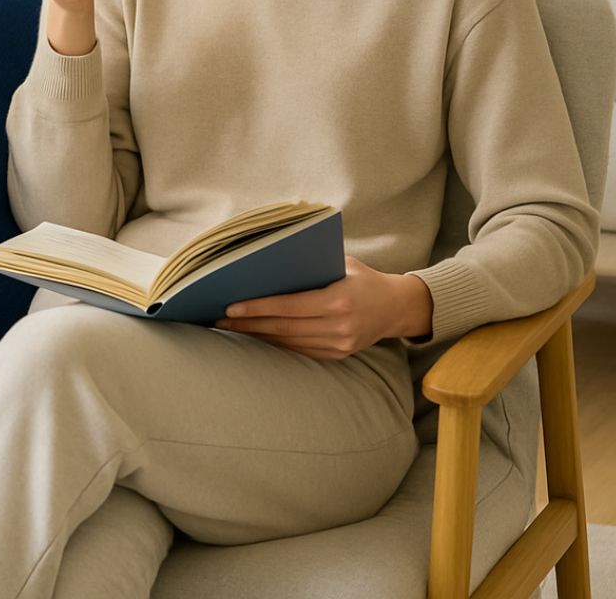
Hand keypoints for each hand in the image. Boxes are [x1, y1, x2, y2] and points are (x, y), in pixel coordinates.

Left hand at [213, 256, 433, 359]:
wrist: (396, 307)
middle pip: (283, 328)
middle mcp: (339, 326)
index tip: (231, 307)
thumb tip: (268, 260)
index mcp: (338, 300)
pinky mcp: (337, 355)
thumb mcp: (342, 262)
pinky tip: (256, 335)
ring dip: (257, 336)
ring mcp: (339, 344)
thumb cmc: (362, 277)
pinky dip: (275, 343)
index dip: (257, 308)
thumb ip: (310, 264)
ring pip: (288, 342)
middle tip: (219, 319)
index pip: (288, 307)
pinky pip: (299, 350)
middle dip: (248, 324)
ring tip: (230, 327)